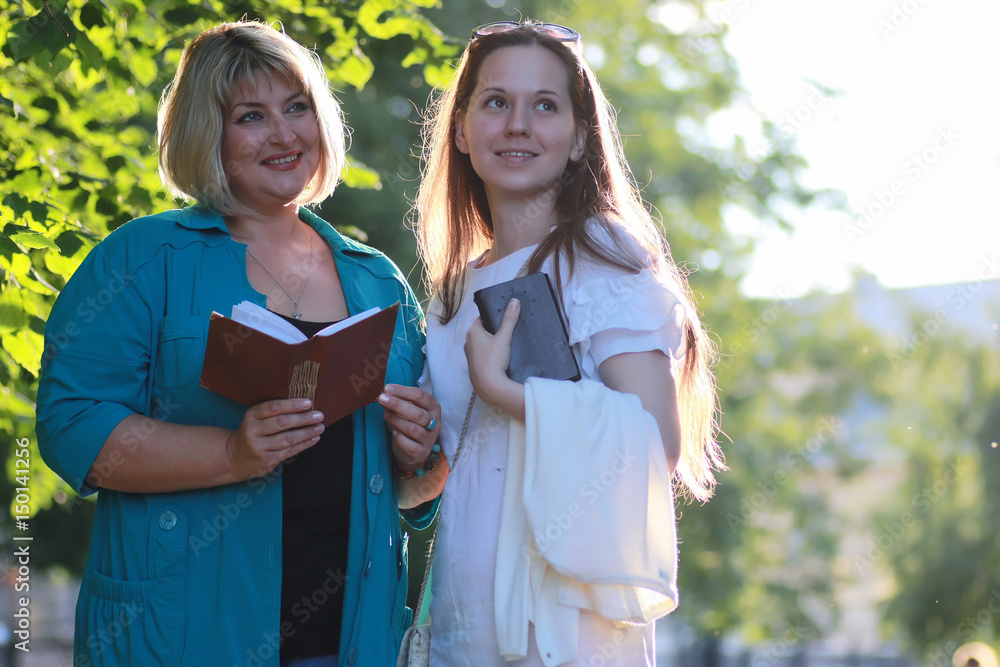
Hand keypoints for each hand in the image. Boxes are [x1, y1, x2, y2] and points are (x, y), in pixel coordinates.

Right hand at [226, 398, 323, 479]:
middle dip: (303, 419)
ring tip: (320, 427)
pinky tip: (314, 438)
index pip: (273, 407)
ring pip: (287, 439)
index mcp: (251, 416)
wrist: (235, 456)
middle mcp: (253, 431)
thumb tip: (303, 405)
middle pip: (282, 423)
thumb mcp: (255, 418)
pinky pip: (289, 451)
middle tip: (319, 415)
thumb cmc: (253, 431)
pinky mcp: (267, 460)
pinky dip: (304, 444)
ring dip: (307, 433)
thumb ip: (273, 412)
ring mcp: (259, 447)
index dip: (292, 405)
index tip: (308, 403)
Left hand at [379, 384, 440, 468]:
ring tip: (385, 415)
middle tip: (382, 399)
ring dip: (396, 420)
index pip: (421, 396)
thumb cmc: (409, 424)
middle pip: (418, 413)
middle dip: (398, 404)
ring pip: (413, 429)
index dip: (403, 391)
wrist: (411, 451)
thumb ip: (397, 403)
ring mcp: (430, 439)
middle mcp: (436, 423)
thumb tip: (385, 395)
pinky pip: (410, 446)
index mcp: (433, 408)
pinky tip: (393, 432)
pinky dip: (400, 438)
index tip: (387, 388)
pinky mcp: (422, 453)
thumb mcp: (405, 411)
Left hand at [465, 298, 524, 418]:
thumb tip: (514, 301)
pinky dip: (491, 353)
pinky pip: (483, 354)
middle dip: (495, 330)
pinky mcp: (475, 365)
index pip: (482, 318)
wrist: (489, 386)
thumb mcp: (504, 337)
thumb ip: (509, 319)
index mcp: (472, 332)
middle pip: (483, 330)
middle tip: (509, 330)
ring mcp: (470, 355)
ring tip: (507, 344)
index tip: (505, 318)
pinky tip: (501, 357)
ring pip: (483, 343)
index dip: (493, 317)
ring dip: (493, 342)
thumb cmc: (493, 360)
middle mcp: (468, 342)